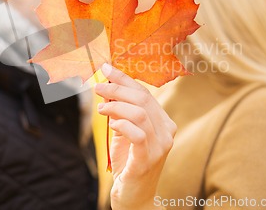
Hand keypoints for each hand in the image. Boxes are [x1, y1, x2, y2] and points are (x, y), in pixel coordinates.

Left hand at [95, 63, 175, 209]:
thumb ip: (119, 112)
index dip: (124, 78)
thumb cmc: (129, 163)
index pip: (145, 93)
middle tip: (98, 86)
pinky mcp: (147, 160)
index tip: (106, 68)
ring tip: (101, 109)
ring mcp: (160, 147)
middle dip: (116, 89)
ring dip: (116, 106)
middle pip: (142, 99)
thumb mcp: (124, 133)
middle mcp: (167, 132)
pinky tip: (112, 125)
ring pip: (139, 113)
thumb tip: (107, 88)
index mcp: (164, 122)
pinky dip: (122, 124)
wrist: (136, 198)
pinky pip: (138, 135)